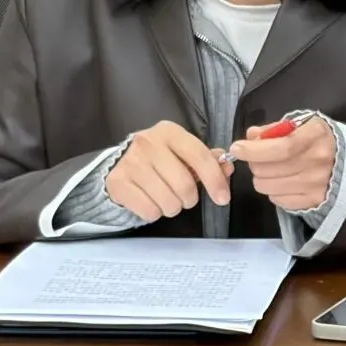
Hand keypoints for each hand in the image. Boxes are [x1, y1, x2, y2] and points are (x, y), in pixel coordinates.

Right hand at [106, 121, 231, 222]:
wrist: (119, 165)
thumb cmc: (158, 159)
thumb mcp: (182, 153)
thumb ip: (207, 160)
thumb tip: (227, 167)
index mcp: (169, 132)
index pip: (199, 156)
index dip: (215, 180)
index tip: (222, 198)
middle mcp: (148, 143)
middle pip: (184, 184)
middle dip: (190, 198)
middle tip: (185, 197)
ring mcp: (131, 163)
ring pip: (168, 201)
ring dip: (173, 207)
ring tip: (167, 198)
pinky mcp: (118, 183)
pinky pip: (149, 211)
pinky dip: (154, 213)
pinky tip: (150, 201)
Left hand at [228, 116, 336, 212]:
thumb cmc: (317, 139)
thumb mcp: (300, 124)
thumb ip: (274, 129)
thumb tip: (251, 136)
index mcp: (315, 136)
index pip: (281, 147)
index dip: (255, 150)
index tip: (237, 148)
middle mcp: (318, 161)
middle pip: (270, 169)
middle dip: (254, 163)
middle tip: (256, 159)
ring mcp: (316, 184)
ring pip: (268, 186)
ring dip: (261, 178)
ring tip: (269, 170)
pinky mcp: (313, 201)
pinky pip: (278, 199)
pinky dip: (273, 190)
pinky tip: (281, 181)